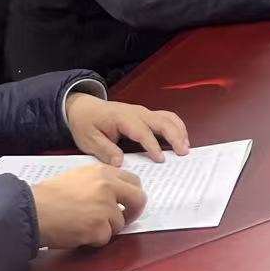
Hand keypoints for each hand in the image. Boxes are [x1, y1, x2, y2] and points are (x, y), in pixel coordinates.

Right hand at [32, 164, 145, 248]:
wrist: (32, 211)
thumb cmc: (48, 196)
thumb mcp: (78, 177)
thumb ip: (100, 181)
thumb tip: (115, 192)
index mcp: (103, 173)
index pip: (134, 180)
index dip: (133, 194)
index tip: (129, 202)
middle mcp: (108, 187)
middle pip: (138, 200)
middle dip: (133, 212)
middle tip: (123, 219)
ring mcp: (105, 208)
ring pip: (119, 223)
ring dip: (105, 229)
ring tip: (84, 225)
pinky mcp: (98, 228)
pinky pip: (104, 238)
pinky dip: (94, 240)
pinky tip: (79, 233)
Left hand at [65, 95, 189, 164]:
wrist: (84, 108)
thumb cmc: (86, 124)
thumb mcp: (89, 140)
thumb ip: (105, 151)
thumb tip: (120, 162)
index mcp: (123, 118)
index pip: (142, 132)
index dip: (152, 145)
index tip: (161, 159)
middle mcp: (137, 112)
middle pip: (161, 121)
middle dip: (175, 136)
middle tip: (183, 153)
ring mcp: (143, 112)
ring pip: (167, 117)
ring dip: (179, 131)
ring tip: (186, 147)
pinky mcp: (145, 114)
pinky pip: (165, 117)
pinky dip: (176, 126)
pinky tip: (180, 138)